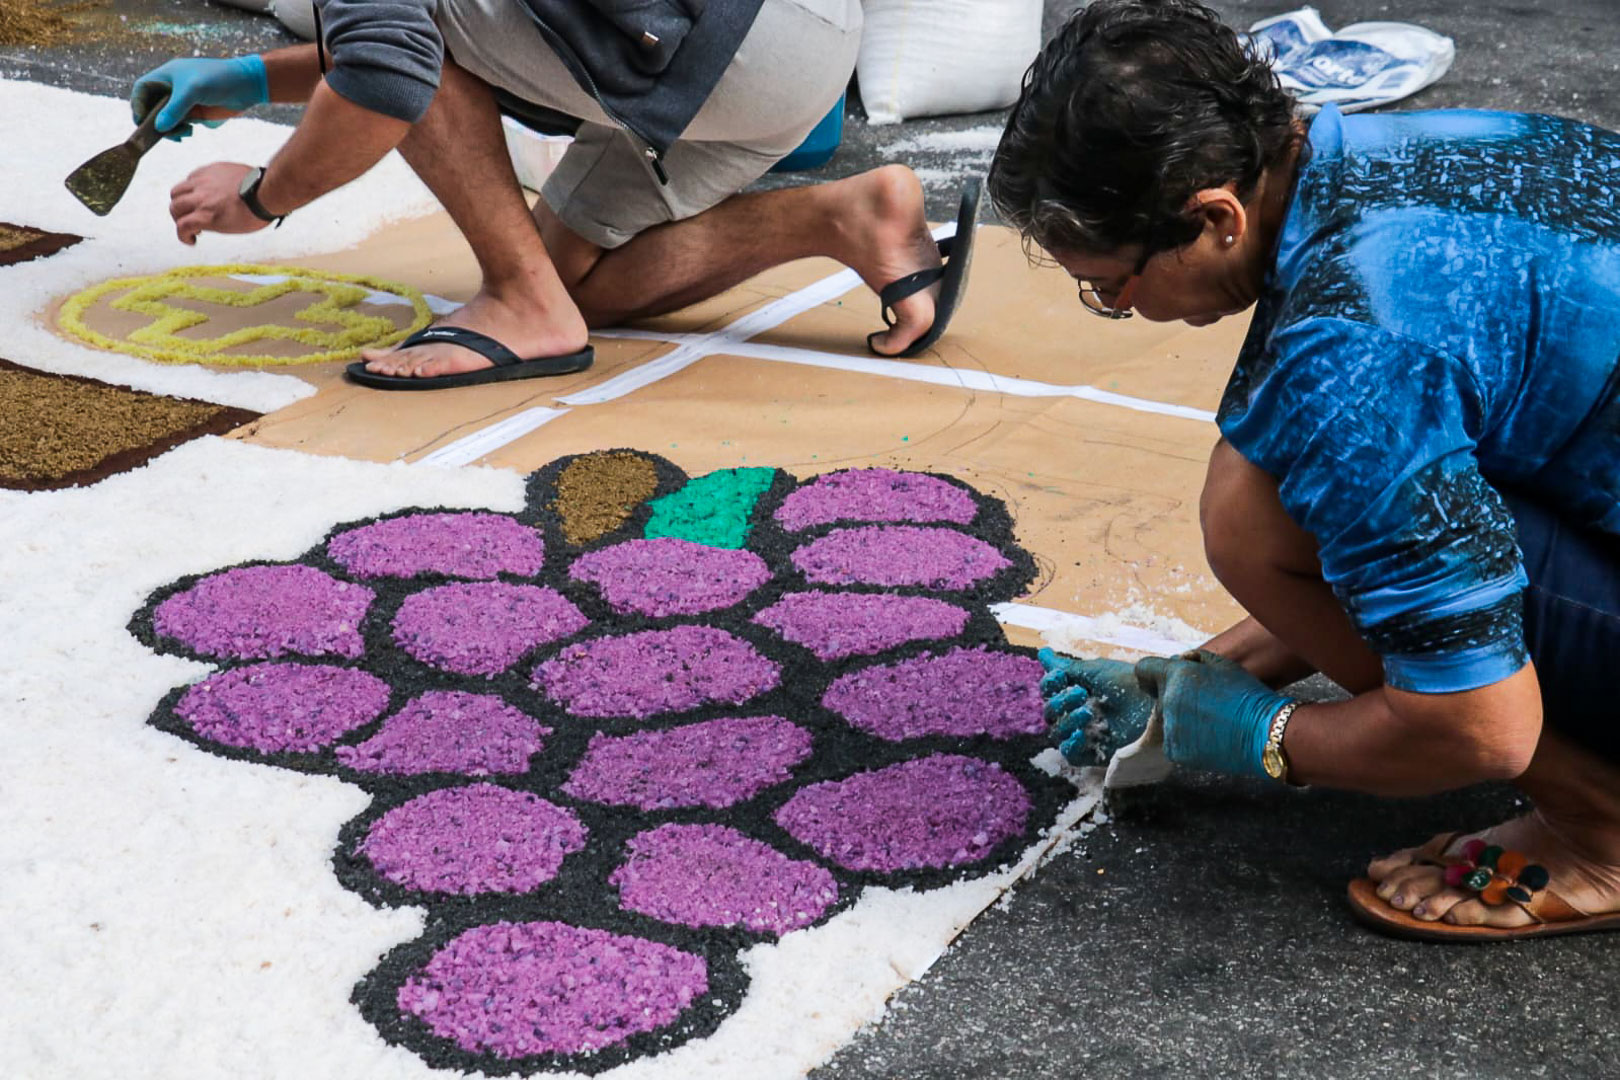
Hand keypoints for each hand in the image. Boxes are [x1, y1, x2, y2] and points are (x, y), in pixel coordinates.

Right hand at [132, 56, 269, 139]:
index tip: (142, 121)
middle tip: (161, 134)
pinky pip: (180, 124)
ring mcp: (184, 102)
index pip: (142, 89)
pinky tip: (189, 132)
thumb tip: (158, 127)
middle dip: (154, 121)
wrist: (248, 85)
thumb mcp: (193, 92)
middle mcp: (173, 88)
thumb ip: (175, 109)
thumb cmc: (219, 80)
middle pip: (152, 107)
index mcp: (167, 76)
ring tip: (181, 134)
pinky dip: (180, 131)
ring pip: (166, 119)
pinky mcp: (196, 113)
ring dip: (168, 129)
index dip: (138, 104)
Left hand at [170, 163, 269, 244]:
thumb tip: (242, 190)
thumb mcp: (243, 175)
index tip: (201, 205)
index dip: (193, 196)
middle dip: (181, 208)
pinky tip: (191, 240)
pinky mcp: (205, 216)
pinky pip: (182, 226)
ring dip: (180, 220)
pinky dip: (183, 235)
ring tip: (191, 230)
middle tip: (192, 218)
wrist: (267, 193)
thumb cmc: (264, 188)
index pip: (190, 182)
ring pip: (175, 208)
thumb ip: (234, 180)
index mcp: (211, 172)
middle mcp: (202, 183)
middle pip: (176, 194)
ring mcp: (201, 200)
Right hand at [1038, 647, 1154, 765]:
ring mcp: (1086, 734)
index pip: (1049, 691)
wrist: (1155, 705)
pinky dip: (1070, 743)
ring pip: (1057, 732)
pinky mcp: (1094, 753)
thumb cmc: (1130, 683)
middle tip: (1081, 693)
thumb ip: (1067, 666)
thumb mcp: (1097, 670)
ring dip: (1067, 720)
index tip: (1061, 676)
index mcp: (1077, 693)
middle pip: (1050, 711)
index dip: (1050, 684)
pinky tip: (1081, 734)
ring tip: (1087, 712)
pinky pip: (1070, 754)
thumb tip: (1042, 653)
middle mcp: (1078, 713)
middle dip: (1060, 700)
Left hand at [1133, 650, 1291, 777]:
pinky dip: (1186, 740)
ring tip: (1212, 722)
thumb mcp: (1223, 665)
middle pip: (1159, 696)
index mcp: (1177, 676)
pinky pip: (1173, 741)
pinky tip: (1209, 737)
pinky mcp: (1175, 750)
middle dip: (1174, 697)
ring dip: (1182, 719)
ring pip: (1168, 720)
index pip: (1144, 670)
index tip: (1156, 680)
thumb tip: (1179, 661)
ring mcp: (1170, 727)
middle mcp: (1168, 700)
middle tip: (1203, 704)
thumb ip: (1194, 659)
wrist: (1264, 732)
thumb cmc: (1247, 695)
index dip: (1152, 674)